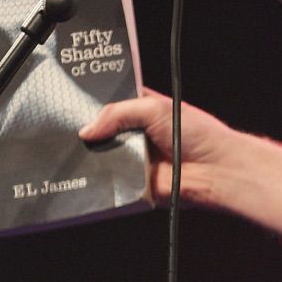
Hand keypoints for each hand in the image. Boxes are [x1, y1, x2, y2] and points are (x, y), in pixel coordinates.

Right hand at [79, 86, 235, 207]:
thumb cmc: (197, 134)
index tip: (70, 99)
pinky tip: (84, 171)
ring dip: (90, 154)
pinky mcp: (132, 181)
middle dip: (88, 129)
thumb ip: (118, 112)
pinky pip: (108, 178)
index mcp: (143, 109)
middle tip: (65, 127)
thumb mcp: (155, 109)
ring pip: (100, 154)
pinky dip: (98, 176)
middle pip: (102, 129)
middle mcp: (136, 133)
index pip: (111, 101)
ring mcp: (133, 158)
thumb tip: (87, 129)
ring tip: (70, 148)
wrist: (215, 171)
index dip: (93, 101)